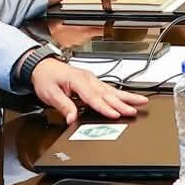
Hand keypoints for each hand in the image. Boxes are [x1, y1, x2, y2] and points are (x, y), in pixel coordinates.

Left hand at [32, 59, 146, 124]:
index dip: (105, 107)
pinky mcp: (93, 82)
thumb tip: (72, 119)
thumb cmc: (46, 78)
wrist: (42, 66)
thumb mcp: (50, 94)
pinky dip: (120, 94)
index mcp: (77, 80)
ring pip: (112, 90)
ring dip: (127, 97)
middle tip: (134, 110)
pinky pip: (109, 88)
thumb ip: (64, 106)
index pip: (93, 97)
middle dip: (122, 103)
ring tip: (141, 101)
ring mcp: (92, 79)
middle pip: (107, 93)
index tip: (115, 114)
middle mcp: (88, 79)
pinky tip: (129, 98)